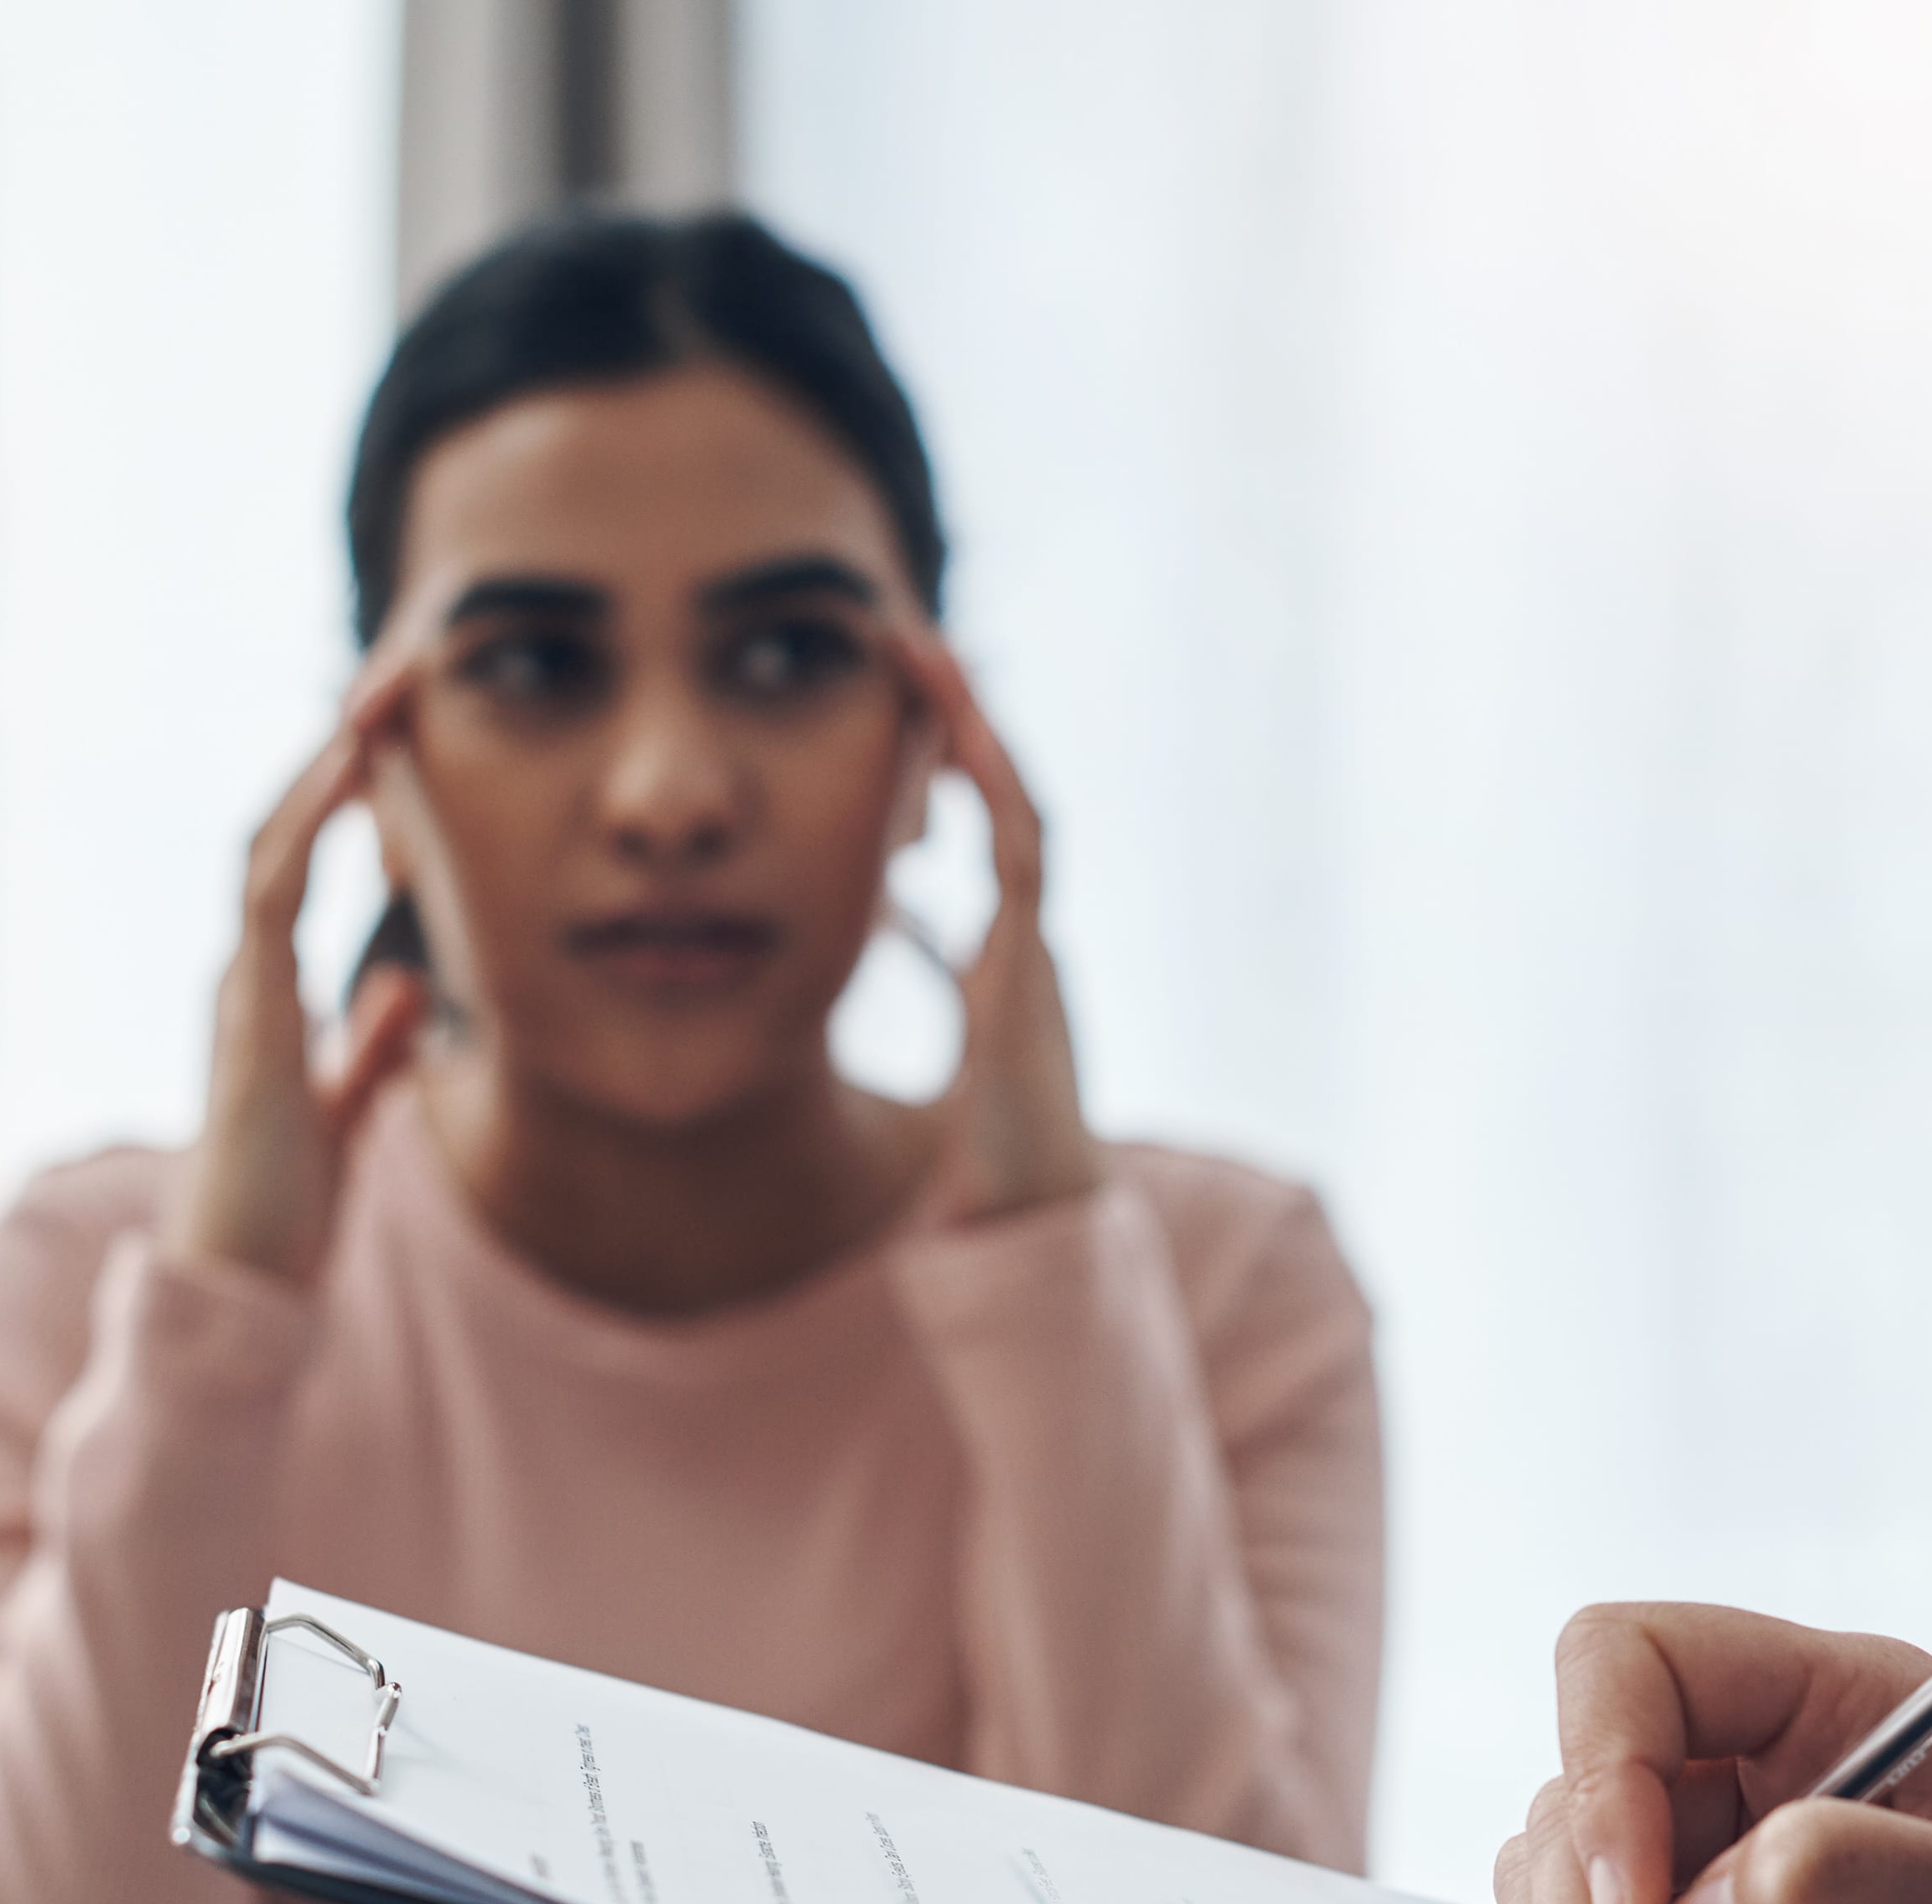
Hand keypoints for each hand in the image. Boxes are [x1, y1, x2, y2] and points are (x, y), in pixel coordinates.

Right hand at [172, 666, 429, 1283]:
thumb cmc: (286, 1215)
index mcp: (270, 994)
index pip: (301, 856)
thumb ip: (368, 1052)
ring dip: (320, 766)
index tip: (397, 723)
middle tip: (394, 668)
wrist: (243, 1291)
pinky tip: (349, 773)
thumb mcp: (348, 1115)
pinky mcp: (248, 1016)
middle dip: (336, 747)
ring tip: (372, 693)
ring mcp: (239, 991)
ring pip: (267, 843)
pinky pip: (271, 895)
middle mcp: (244, 977)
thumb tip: (401, 989)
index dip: (345, 787)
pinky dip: (305, 825)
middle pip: (281, 826)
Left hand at [888, 630, 1097, 1222]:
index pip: (982, 835)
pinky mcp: (1035, 965)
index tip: (904, 707)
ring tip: (927, 655)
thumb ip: (922, 981)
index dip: (946, 766)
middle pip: (1003, 800)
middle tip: (908, 643)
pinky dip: (993, 787)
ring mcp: (1038, 948)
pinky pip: (1020, 853)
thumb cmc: (984, 1168)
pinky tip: (958, 731)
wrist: (1030, 1232)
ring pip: (1016, 808)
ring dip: (976, 729)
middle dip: (962, 720)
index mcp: (1005, 963)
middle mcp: (1029, 942)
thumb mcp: (934, 1050)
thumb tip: (892, 915)